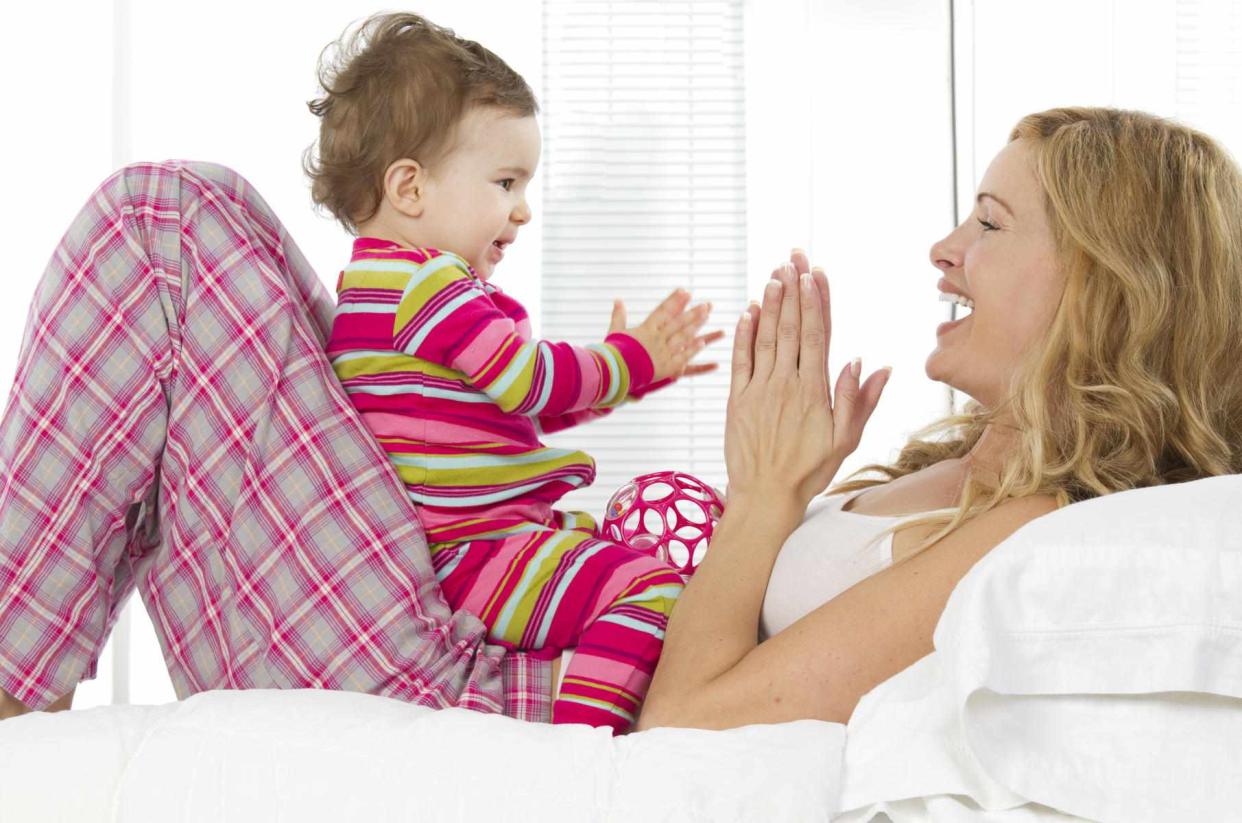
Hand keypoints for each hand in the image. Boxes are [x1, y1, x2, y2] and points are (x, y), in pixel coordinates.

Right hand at [609, 290, 725, 382]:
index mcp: (646, 329)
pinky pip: (682, 356)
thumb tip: (618, 300)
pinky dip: (692, 349)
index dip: (674, 300)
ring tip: (707, 317)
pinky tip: (702, 342)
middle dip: (693, 312)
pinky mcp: (666, 367)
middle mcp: (657, 338)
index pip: (663, 311)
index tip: (684, 291)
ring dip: (696, 326)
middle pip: (678, 322)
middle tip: (706, 304)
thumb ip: (619, 316)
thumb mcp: (615, 332)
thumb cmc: (613, 353)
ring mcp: (663, 352)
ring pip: (683, 336)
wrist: (614, 374)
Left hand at [724, 250, 890, 507]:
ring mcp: (759, 390)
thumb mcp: (846, 440)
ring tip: (775, 274)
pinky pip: (740, 360)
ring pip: (766, 337)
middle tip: (795, 257)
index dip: (817, 301)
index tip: (817, 273)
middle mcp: (786, 384)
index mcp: (814, 391)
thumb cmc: (810, 471)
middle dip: (794, 289)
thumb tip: (871, 363)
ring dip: (771, 304)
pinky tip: (748, 311)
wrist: (765, 496)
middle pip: (792, 327)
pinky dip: (744, 334)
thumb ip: (858, 400)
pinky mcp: (737, 399)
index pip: (818, 335)